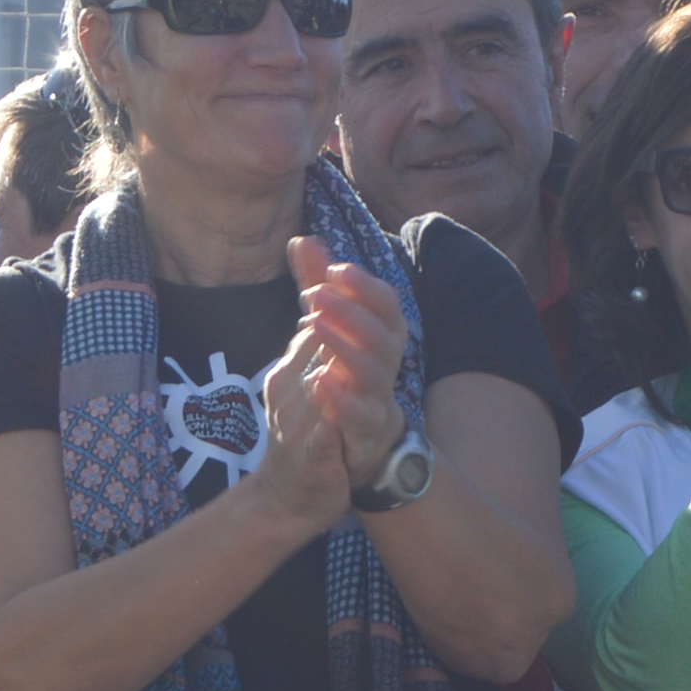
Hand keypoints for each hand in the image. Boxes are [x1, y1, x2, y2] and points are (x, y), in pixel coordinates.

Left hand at [285, 236, 413, 491]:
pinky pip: (359, 417)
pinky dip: (340, 399)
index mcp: (381, 337)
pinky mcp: (362, 434)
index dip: (365, 286)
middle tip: (313, 294)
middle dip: (350, 310)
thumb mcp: (321, 327)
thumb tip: (303, 239)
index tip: (335, 269)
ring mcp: (377, 400)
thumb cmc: (334, 378)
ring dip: (344, 346)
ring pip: (374, 372)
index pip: (387, 304)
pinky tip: (317, 380)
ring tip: (312, 325)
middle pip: (383, 334)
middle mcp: (386, 366)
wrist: (333, 450)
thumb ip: (316, 286)